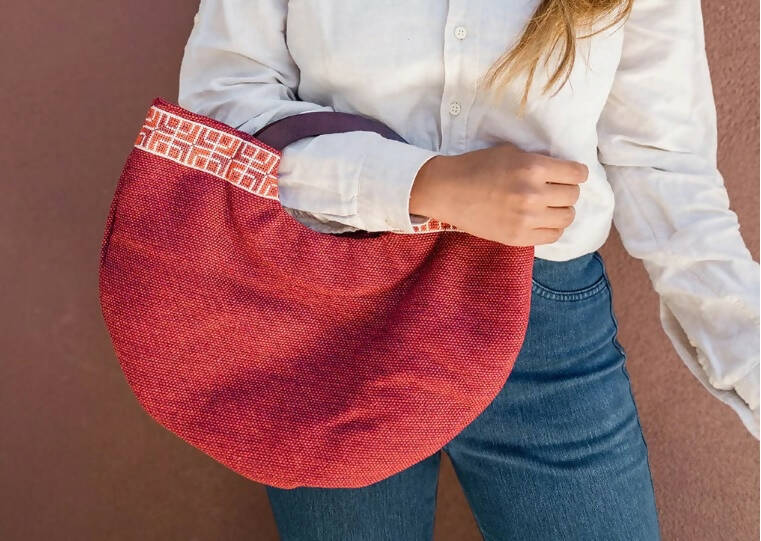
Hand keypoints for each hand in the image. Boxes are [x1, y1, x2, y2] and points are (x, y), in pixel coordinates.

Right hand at [410, 141, 588, 245]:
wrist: (447, 191)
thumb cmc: (477, 167)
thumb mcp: (510, 153)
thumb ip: (538, 161)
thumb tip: (564, 171)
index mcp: (533, 167)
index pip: (576, 174)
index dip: (576, 174)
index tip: (571, 175)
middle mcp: (533, 193)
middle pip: (573, 196)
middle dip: (567, 191)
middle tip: (555, 190)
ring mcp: (526, 218)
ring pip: (567, 217)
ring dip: (561, 210)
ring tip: (549, 207)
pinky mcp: (518, 236)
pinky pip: (553, 236)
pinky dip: (552, 228)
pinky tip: (541, 221)